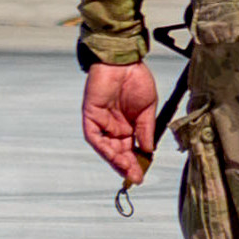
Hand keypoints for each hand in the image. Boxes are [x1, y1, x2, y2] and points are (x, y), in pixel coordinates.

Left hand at [82, 61, 161, 185]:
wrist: (124, 61)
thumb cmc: (136, 79)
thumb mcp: (148, 109)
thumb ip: (146, 130)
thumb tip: (148, 150)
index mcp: (127, 125)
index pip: (130, 149)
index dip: (135, 162)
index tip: (142, 174)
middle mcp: (113, 126)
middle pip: (117, 152)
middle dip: (126, 166)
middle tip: (136, 177)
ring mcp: (101, 122)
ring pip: (105, 148)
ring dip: (115, 160)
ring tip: (127, 170)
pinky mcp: (90, 115)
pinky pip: (94, 137)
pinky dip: (103, 148)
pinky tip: (114, 156)